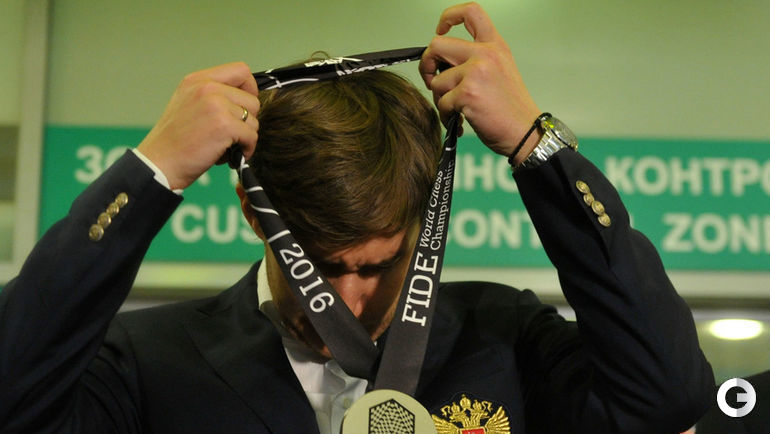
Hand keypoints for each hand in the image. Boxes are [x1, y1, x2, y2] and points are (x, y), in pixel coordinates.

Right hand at [137, 62, 259, 189]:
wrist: (159, 164)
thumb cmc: (174, 142)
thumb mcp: (187, 104)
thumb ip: (212, 96)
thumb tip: (245, 101)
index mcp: (198, 80)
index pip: (241, 70)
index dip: (249, 90)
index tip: (244, 108)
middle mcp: (207, 87)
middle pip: (252, 99)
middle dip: (247, 120)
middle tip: (231, 135)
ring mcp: (216, 105)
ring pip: (254, 120)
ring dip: (245, 138)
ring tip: (225, 147)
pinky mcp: (225, 126)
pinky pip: (252, 136)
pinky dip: (246, 150)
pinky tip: (229, 157)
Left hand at [420, 2, 541, 162]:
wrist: (525, 132)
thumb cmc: (511, 108)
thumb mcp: (500, 71)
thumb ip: (475, 59)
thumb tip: (442, 63)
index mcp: (494, 46)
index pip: (471, 12)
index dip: (449, 17)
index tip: (441, 30)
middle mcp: (485, 54)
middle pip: (437, 45)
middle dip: (427, 65)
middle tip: (433, 80)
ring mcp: (475, 72)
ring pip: (436, 80)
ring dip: (440, 98)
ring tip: (455, 109)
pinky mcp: (467, 93)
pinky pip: (442, 102)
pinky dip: (447, 115)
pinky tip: (460, 120)